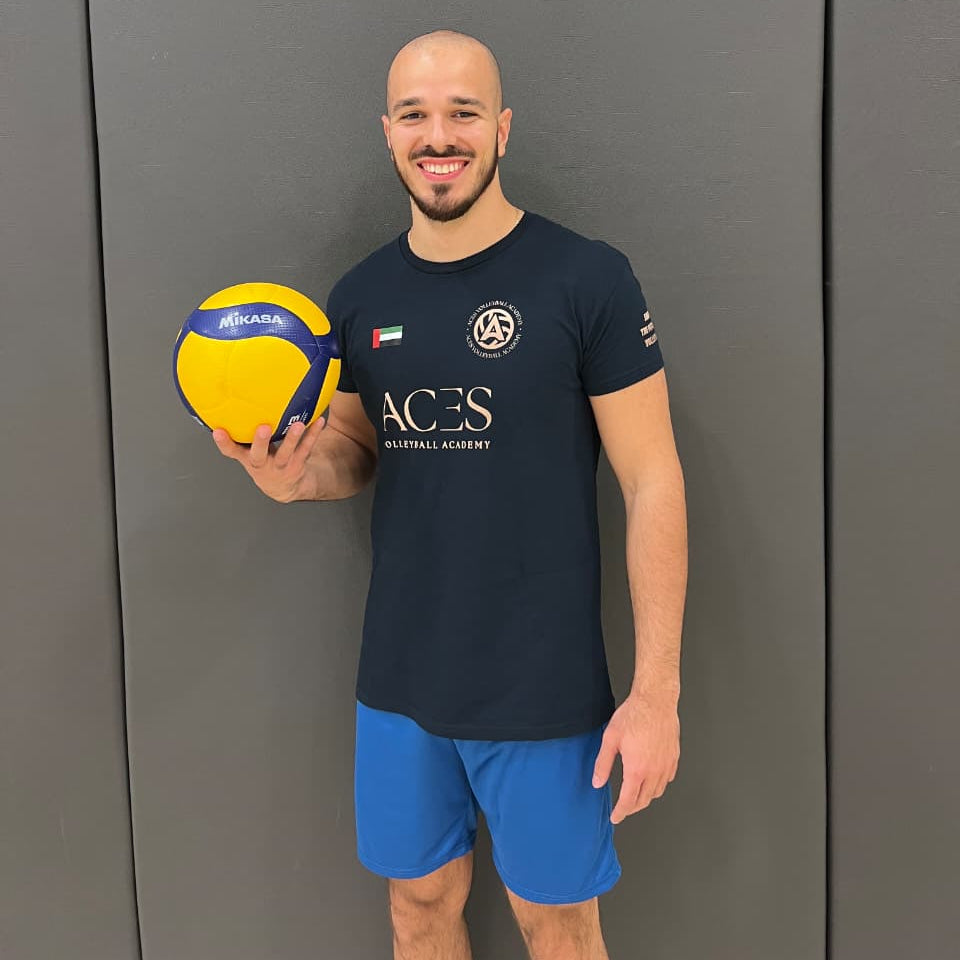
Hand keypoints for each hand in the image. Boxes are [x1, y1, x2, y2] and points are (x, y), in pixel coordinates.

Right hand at [212, 417, 326, 501]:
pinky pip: (306, 449)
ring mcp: (280, 467)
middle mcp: (262, 464)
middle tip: (262, 427)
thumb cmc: (263, 461)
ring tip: (298, 424)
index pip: (231, 451)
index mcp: (247, 458)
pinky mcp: (297, 465)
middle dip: (260, 442)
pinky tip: (319, 421)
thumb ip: (242, 431)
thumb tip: (233, 399)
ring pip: (286, 453)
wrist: (283, 487)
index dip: (223, 443)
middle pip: (259, 455)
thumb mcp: (249, 450)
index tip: (217, 431)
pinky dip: (313, 434)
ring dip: (292, 439)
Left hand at [592, 691, 679, 823]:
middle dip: (632, 808)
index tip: (616, 817)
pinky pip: (667, 779)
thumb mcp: (610, 739)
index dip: (621, 812)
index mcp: (636, 769)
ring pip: (658, 792)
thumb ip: (603, 764)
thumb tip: (597, 782)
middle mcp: (654, 771)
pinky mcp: (674, 757)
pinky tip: (652, 779)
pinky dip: (659, 785)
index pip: (628, 801)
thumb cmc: (633, 715)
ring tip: (636, 795)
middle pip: (644, 800)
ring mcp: (666, 765)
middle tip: (623, 808)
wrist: (656, 701)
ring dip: (646, 797)